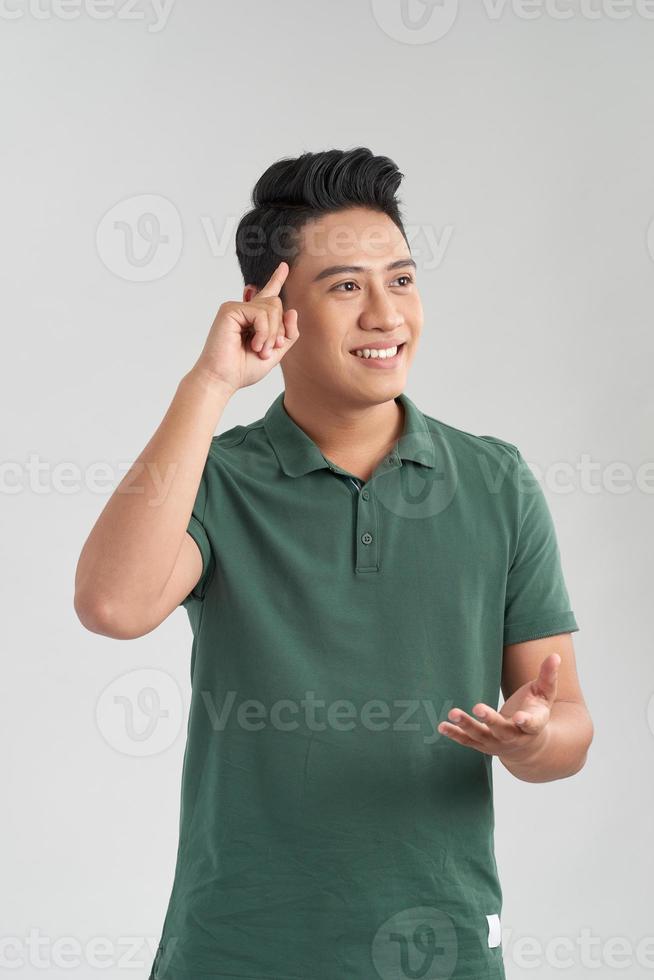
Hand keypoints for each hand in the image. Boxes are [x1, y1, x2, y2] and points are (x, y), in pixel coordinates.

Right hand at [192, 261, 299, 393]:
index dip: (277, 280)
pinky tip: (255, 345)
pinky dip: (264, 332)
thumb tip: (292, 310)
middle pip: (277, 304)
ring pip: (271, 308)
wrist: (223, 379)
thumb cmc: (243, 369)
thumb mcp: (275, 353)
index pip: (268, 295)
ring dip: (272, 334)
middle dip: (279, 329)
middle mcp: (244, 310)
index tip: (284, 266)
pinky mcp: (230, 309)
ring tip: (260, 350)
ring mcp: (236, 308)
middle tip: (269, 350)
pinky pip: (260, 313)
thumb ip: (288, 334)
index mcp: (253, 319)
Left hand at [436, 653, 560, 761]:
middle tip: (478, 708)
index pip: (531, 724)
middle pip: (502, 730)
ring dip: (466, 725)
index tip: (519, 717)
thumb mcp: (545, 695)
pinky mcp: (482, 744)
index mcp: (533, 725)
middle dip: (490, 720)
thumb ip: (548, 676)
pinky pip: (467, 741)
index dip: (526, 721)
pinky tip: (442, 726)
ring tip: (452, 712)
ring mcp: (497, 743)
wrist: (528, 745)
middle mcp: (514, 737)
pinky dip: (455, 734)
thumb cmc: (536, 712)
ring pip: (480, 736)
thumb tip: (555, 656)